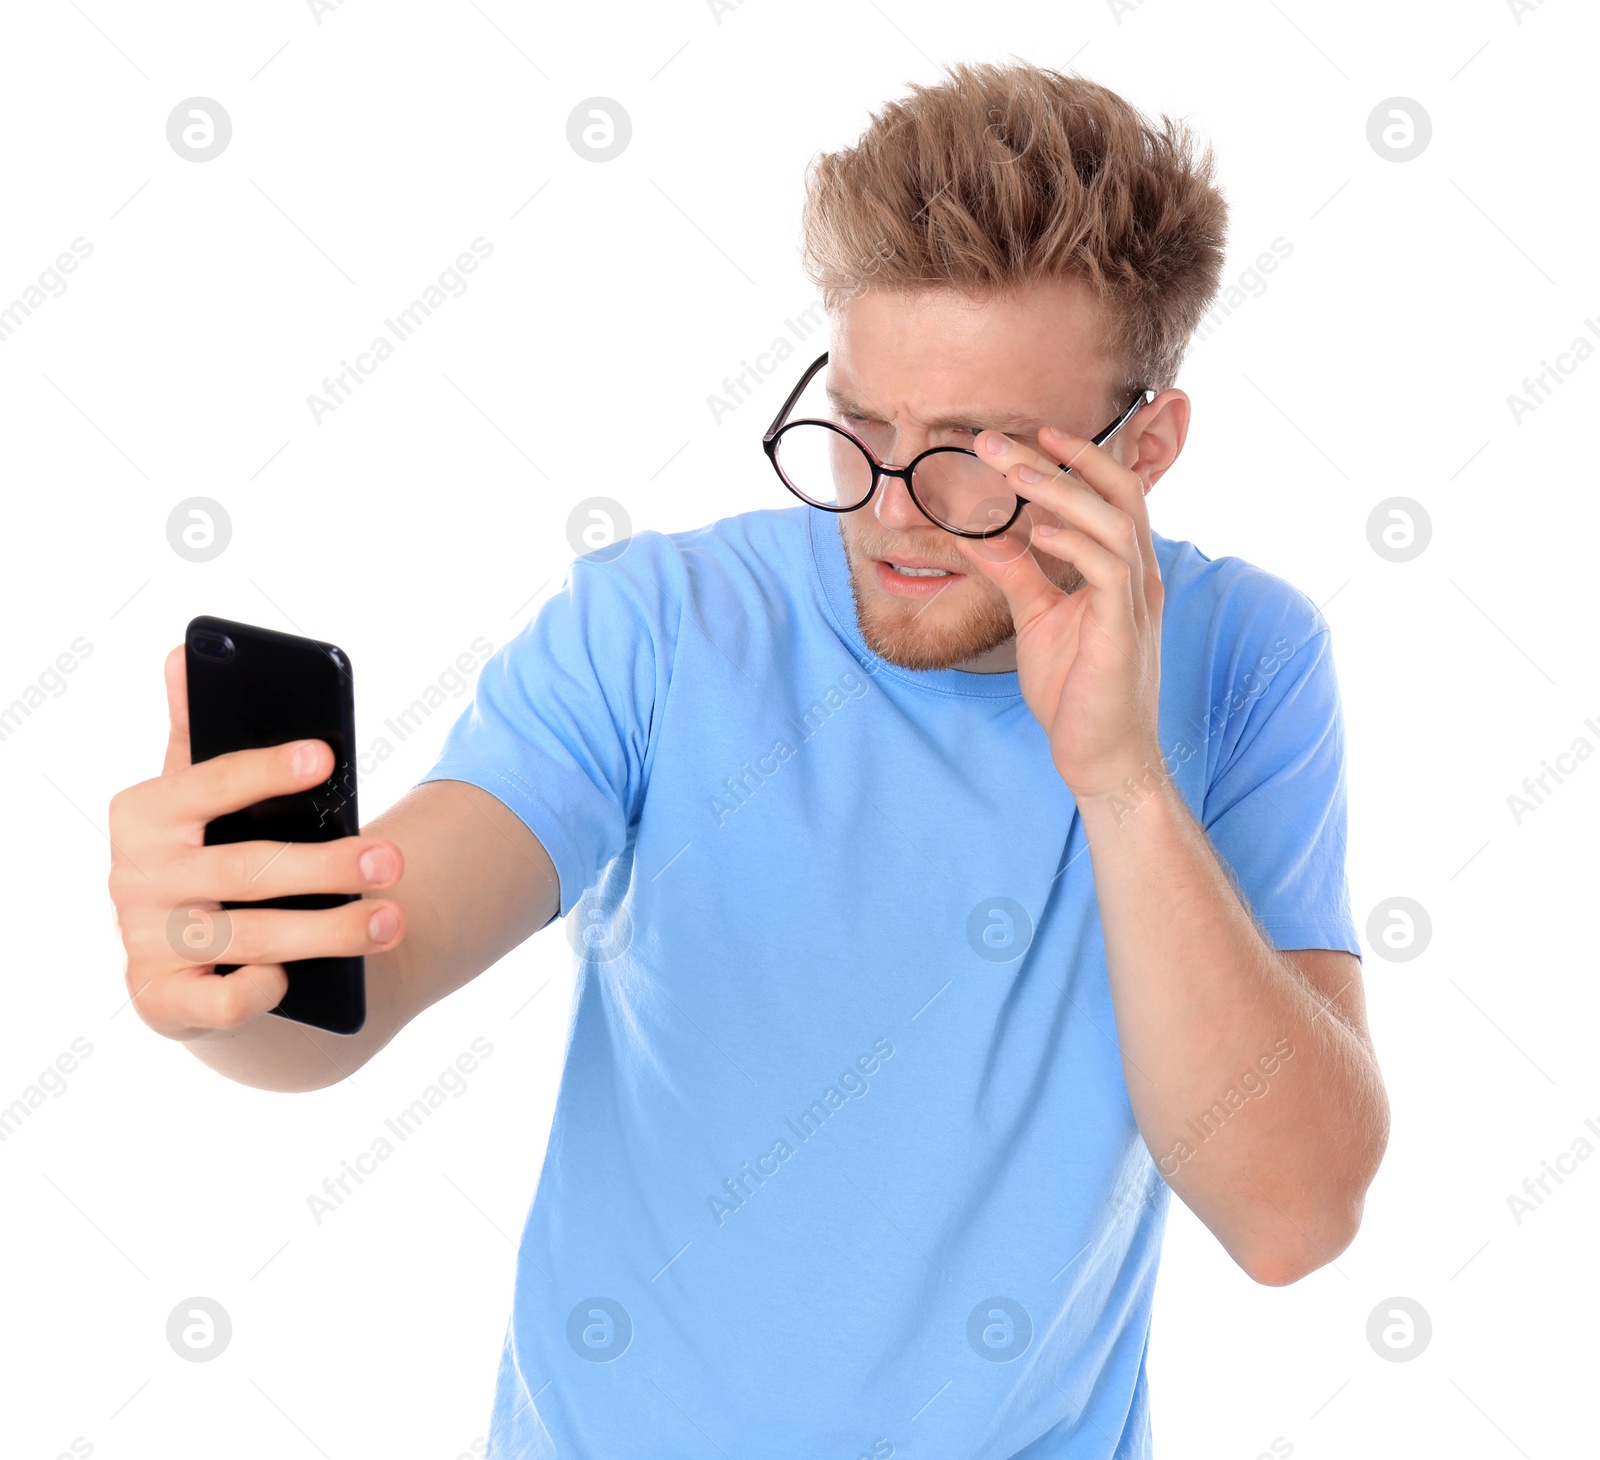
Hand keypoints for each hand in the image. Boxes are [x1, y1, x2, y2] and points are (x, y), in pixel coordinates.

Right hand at [106, 645, 408, 1041]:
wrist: (190, 958)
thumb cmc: (211, 855)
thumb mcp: (197, 794)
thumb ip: (198, 732)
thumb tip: (182, 651)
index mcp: (144, 814)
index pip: (207, 784)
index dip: (264, 771)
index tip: (325, 756)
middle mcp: (135, 877)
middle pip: (245, 869)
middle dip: (327, 867)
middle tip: (396, 859)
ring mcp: (147, 943)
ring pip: (252, 938)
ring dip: (332, 931)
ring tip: (395, 918)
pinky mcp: (162, 1001)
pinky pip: (219, 1002)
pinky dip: (259, 991)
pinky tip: (296, 977)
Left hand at [952, 426, 1165, 801]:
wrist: (1102, 758)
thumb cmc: (1077, 692)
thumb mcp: (1038, 619)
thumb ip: (1018, 574)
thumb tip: (982, 535)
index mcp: (1122, 569)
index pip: (1109, 494)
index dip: (1073, 458)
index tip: (1026, 434)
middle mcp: (1138, 576)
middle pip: (1117, 491)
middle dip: (1062, 457)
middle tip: (1000, 439)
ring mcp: (1136, 602)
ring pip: (1114, 521)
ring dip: (1061, 490)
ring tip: (1013, 471)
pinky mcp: (1123, 632)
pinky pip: (1108, 569)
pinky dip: (1073, 543)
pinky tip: (1036, 533)